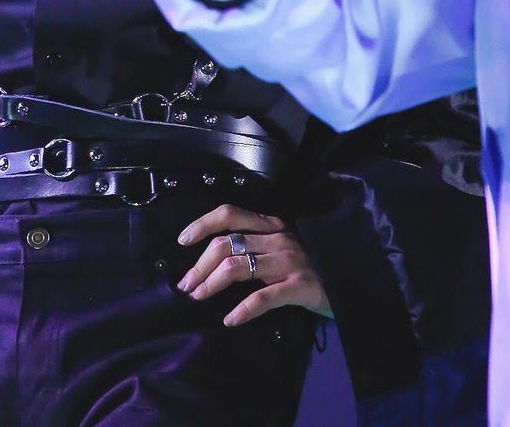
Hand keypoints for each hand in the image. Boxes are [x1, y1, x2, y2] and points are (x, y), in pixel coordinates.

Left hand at [176, 205, 331, 326]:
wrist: (351, 282)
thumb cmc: (310, 266)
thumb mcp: (282, 248)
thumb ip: (255, 246)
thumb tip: (214, 258)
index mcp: (270, 225)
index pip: (229, 214)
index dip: (202, 224)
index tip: (182, 240)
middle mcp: (276, 237)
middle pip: (226, 243)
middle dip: (200, 264)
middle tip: (186, 284)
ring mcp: (288, 261)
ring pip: (238, 266)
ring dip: (211, 283)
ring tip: (197, 297)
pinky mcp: (299, 286)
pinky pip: (264, 297)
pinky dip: (243, 309)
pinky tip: (230, 319)